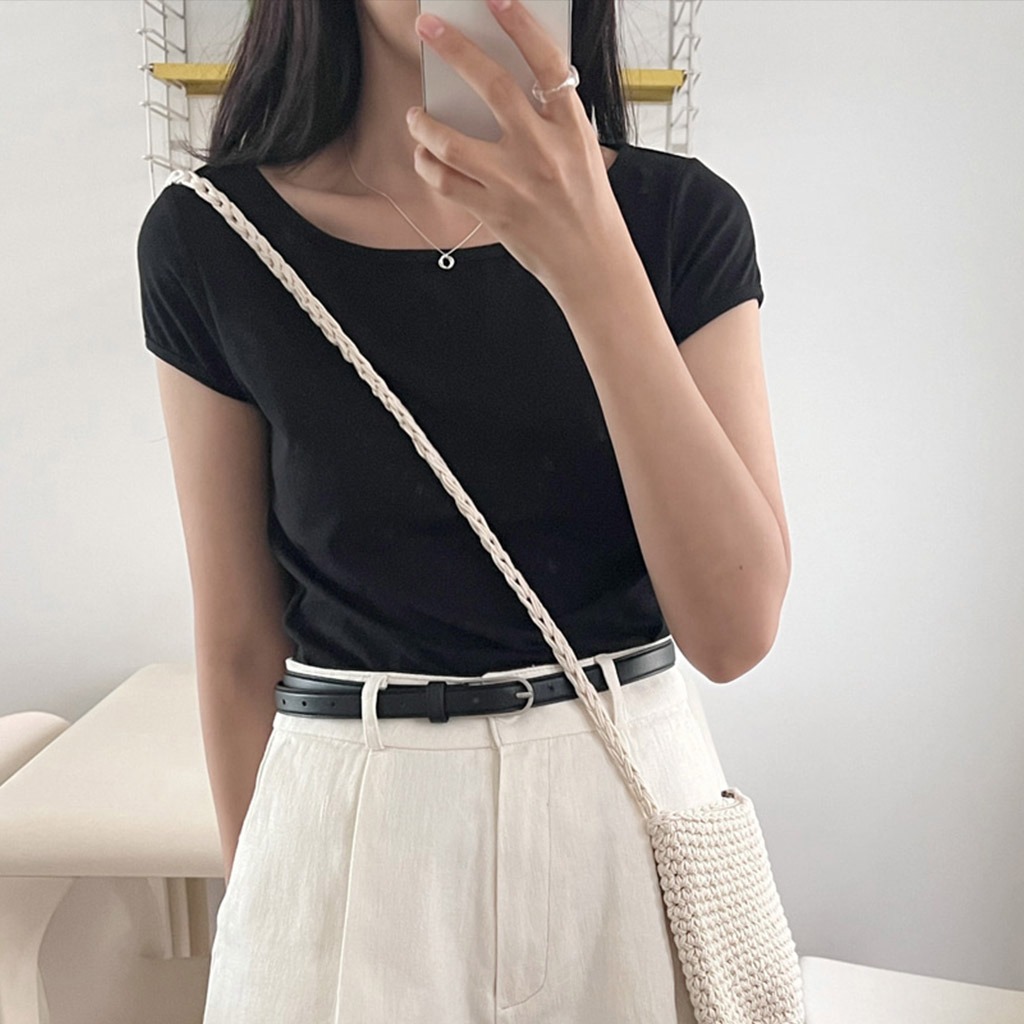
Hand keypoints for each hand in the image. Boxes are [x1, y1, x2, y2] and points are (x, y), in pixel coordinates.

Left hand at [407, 0, 626, 295]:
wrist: (593, 266)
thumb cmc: (589, 210)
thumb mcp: (583, 154)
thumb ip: (552, 120)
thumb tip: (508, 86)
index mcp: (572, 131)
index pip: (547, 64)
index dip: (520, 24)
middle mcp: (543, 153)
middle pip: (492, 87)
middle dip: (455, 49)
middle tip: (429, 28)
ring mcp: (515, 184)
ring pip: (452, 142)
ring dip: (424, 123)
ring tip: (416, 116)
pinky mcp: (494, 213)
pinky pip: (445, 182)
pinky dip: (427, 165)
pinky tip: (424, 156)